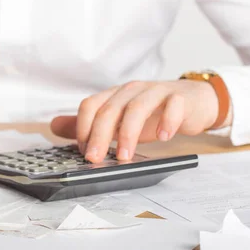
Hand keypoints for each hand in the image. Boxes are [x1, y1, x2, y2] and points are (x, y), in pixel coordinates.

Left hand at [50, 80, 227, 162]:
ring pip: (137, 108)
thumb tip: (53, 126)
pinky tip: (164, 137)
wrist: (195, 101)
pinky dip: (167, 121)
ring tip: (125, 156)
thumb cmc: (153, 113)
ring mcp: (156, 92)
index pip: (90, 105)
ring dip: (128, 133)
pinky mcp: (180, 98)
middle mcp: (132, 90)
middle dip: (100, 135)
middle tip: (95, 159)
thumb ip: (89, 124)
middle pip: (110, 109)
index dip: (83, 127)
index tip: (83, 151)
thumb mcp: (118, 120)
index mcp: (114, 95)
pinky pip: (173, 105)